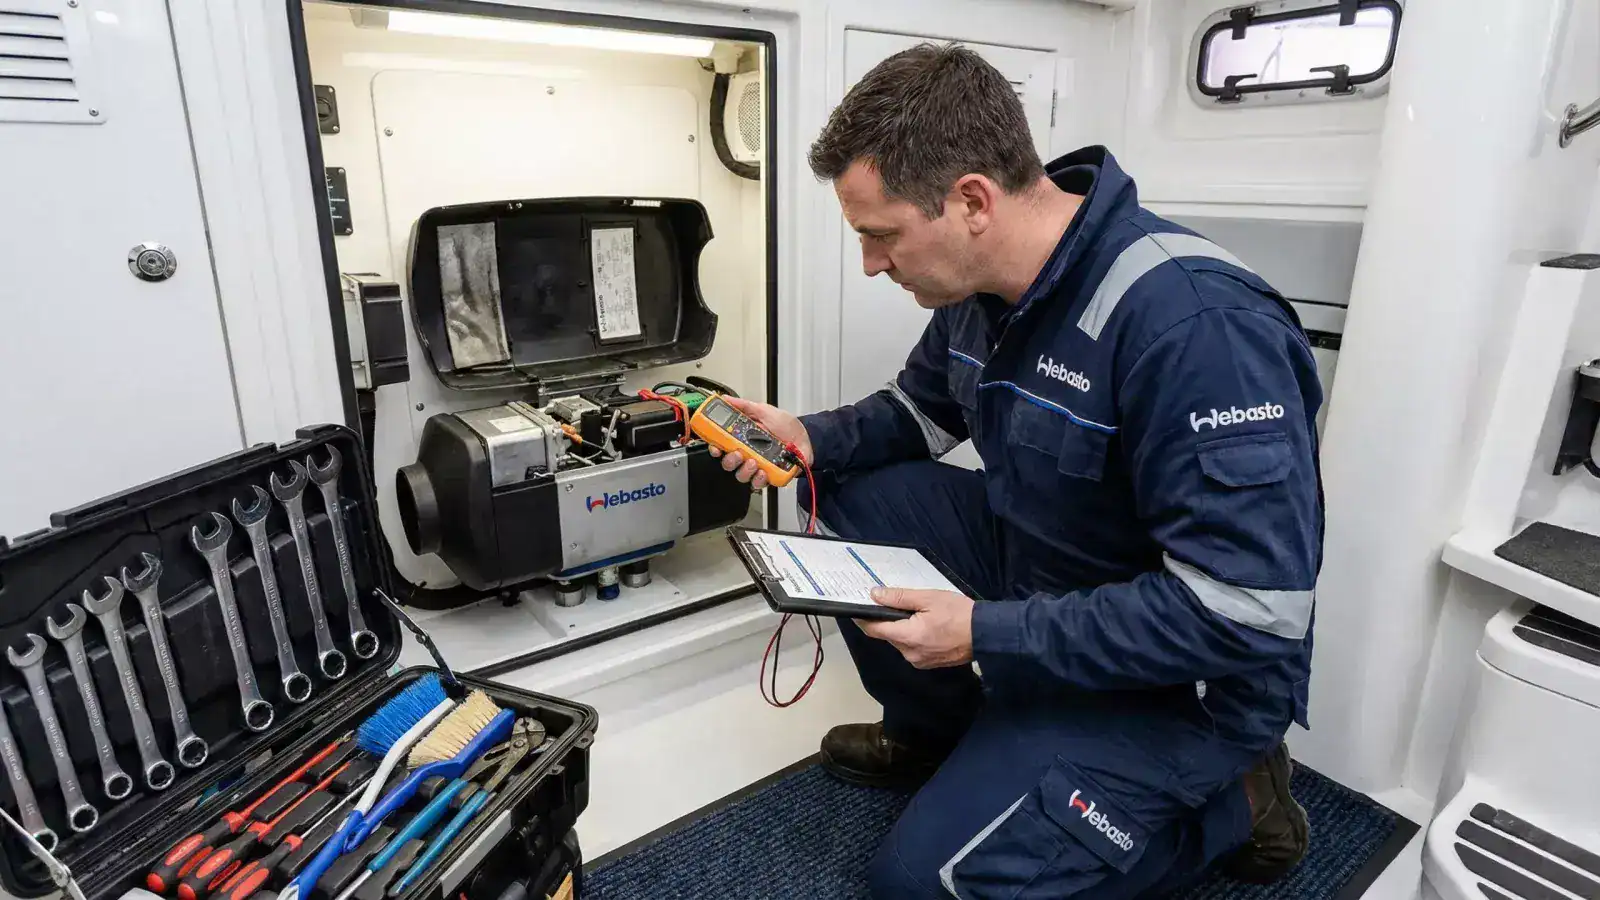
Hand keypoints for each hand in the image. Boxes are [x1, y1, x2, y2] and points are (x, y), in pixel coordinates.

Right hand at [708, 398, 812, 489]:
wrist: (808, 439)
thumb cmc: (787, 426)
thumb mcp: (764, 411)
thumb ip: (744, 406)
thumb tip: (725, 399)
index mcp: (742, 438)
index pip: (722, 446)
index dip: (715, 448)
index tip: (716, 447)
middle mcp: (747, 454)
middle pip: (728, 463)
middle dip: (730, 460)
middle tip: (738, 453)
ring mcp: (757, 466)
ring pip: (740, 475)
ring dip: (744, 470)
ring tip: (754, 462)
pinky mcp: (768, 476)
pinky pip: (758, 483)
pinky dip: (759, 479)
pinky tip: (764, 471)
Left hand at [858, 588, 974, 668]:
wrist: (986, 634)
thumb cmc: (959, 614)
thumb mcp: (928, 598)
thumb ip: (899, 597)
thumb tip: (875, 595)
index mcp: (907, 637)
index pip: (874, 630)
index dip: (862, 619)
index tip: (855, 609)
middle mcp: (909, 653)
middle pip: (887, 635)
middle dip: (886, 620)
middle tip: (891, 602)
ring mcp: (919, 661)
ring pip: (900, 642)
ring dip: (901, 628)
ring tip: (914, 612)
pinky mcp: (928, 663)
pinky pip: (912, 648)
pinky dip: (912, 636)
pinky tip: (925, 625)